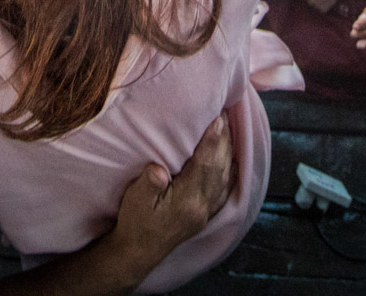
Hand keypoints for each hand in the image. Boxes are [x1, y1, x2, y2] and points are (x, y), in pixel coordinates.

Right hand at [107, 112, 236, 269]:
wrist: (137, 253)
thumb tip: (158, 169)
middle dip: (224, 139)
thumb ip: (148, 184)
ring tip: (228, 127)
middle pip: (219, 167)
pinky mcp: (206, 214)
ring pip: (225, 177)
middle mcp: (202, 206)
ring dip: (228, 150)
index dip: (212, 140)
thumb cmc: (133, 223)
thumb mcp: (133, 201)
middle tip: (225, 112)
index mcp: (186, 201)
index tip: (218, 118)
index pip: (204, 165)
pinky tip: (231, 159)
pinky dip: (230, 170)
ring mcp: (207, 211)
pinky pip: (226, 189)